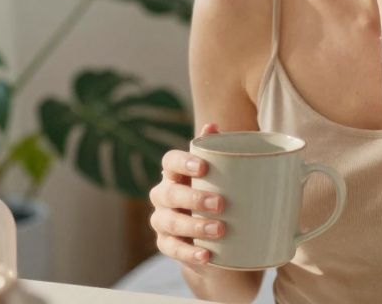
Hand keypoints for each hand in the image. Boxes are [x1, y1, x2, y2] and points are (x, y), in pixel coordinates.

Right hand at [149, 123, 226, 265]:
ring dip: (194, 226)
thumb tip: (213, 125)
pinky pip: (172, 249)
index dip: (183, 162)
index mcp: (175, 173)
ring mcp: (161, 220)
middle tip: (220, 203)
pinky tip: (206, 255)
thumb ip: (217, 151)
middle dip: (193, 198)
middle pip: (169, 193)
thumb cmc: (216, 194)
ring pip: (170, 222)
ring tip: (220, 230)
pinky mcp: (165, 244)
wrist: (214, 237)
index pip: (169, 161)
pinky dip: (189, 254)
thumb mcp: (219, 175)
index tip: (203, 167)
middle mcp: (163, 195)